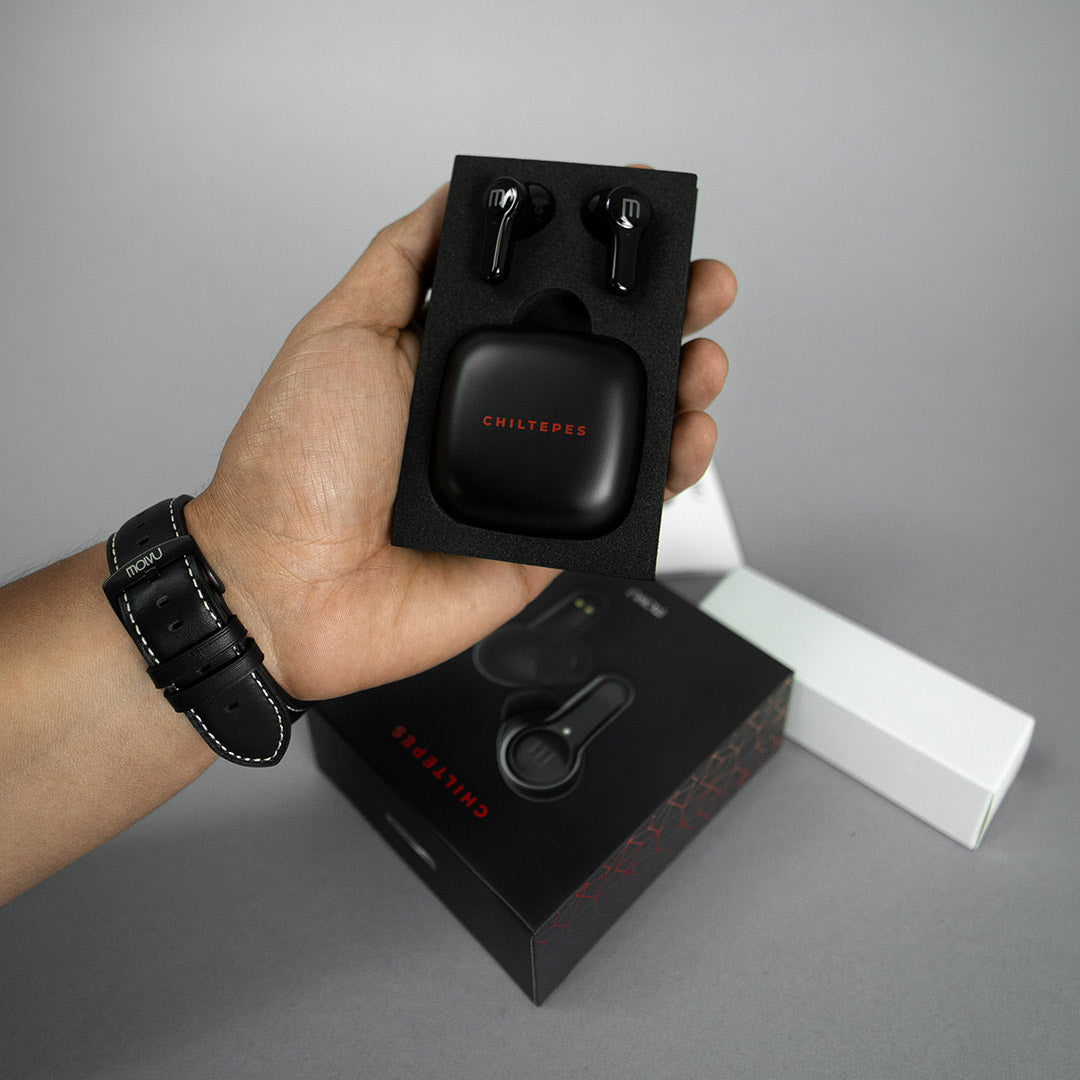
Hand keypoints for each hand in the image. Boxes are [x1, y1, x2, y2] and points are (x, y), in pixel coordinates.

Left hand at [186, 184, 735, 701]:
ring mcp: (529, 478)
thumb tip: (451, 198)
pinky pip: (625, 508)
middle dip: (667, 318)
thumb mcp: (341, 330)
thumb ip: (402, 261)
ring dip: (682, 390)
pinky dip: (670, 475)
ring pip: (629, 430)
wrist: (282, 584)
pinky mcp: (547, 541)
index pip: (552, 302)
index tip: (652, 229)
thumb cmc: (294, 464)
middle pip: (604, 361)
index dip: (607, 266)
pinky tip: (687, 439)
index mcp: (456, 360)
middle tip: (705, 287)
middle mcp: (500, 415)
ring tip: (702, 362)